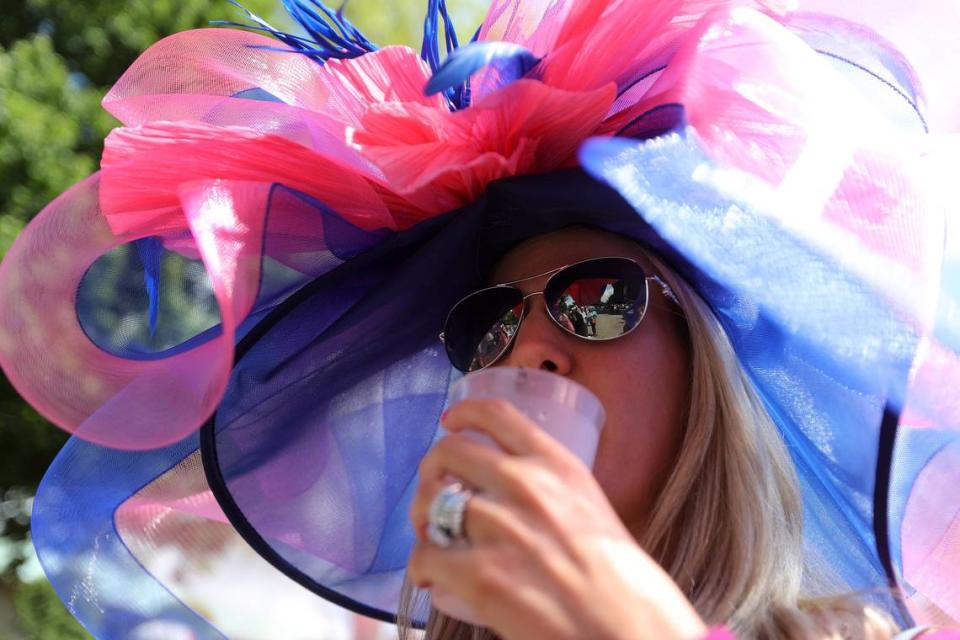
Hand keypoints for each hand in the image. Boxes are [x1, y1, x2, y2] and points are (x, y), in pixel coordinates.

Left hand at [408, 398, 706, 639]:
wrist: (628, 629)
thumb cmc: (619, 582)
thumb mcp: (590, 509)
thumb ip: (551, 491)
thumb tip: (504, 492)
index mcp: (558, 466)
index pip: (498, 414)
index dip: (464, 412)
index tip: (450, 420)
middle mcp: (526, 486)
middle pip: (450, 450)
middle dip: (432, 469)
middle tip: (433, 490)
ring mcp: (501, 528)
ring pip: (429, 501)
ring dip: (422, 519)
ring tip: (431, 538)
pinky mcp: (480, 574)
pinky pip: (425, 555)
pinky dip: (421, 566)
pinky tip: (432, 576)